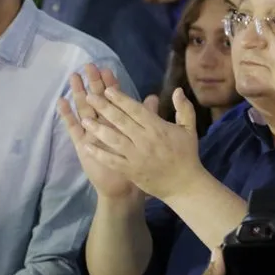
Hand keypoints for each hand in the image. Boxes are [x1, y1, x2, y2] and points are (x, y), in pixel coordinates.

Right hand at [57, 64, 139, 199]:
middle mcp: (104, 125)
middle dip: (94, 83)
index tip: (109, 69)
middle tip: (89, 65)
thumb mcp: (145, 138)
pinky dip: (67, 115)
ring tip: (74, 76)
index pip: (116, 99)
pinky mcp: (82, 144)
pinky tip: (61, 101)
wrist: (124, 187)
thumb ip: (148, 117)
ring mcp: (92, 133)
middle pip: (98, 100)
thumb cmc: (137, 162)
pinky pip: (73, 128)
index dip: (112, 85)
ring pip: (84, 109)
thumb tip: (154, 97)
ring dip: (78, 93)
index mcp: (120, 122)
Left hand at [78, 85, 200, 200]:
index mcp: (157, 128)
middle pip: (121, 121)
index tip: (107, 90)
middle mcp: (144, 140)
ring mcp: (136, 156)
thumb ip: (184, 108)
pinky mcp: (130, 170)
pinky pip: (112, 160)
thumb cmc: (186, 154)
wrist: (184, 185)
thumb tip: (177, 90)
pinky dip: (100, 154)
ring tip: (84, 120)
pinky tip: (87, 147)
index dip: (121, 99)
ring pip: (114, 139)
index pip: (136, 110)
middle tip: (89, 96)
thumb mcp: (190, 129)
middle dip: (104, 108)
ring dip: (98, 129)